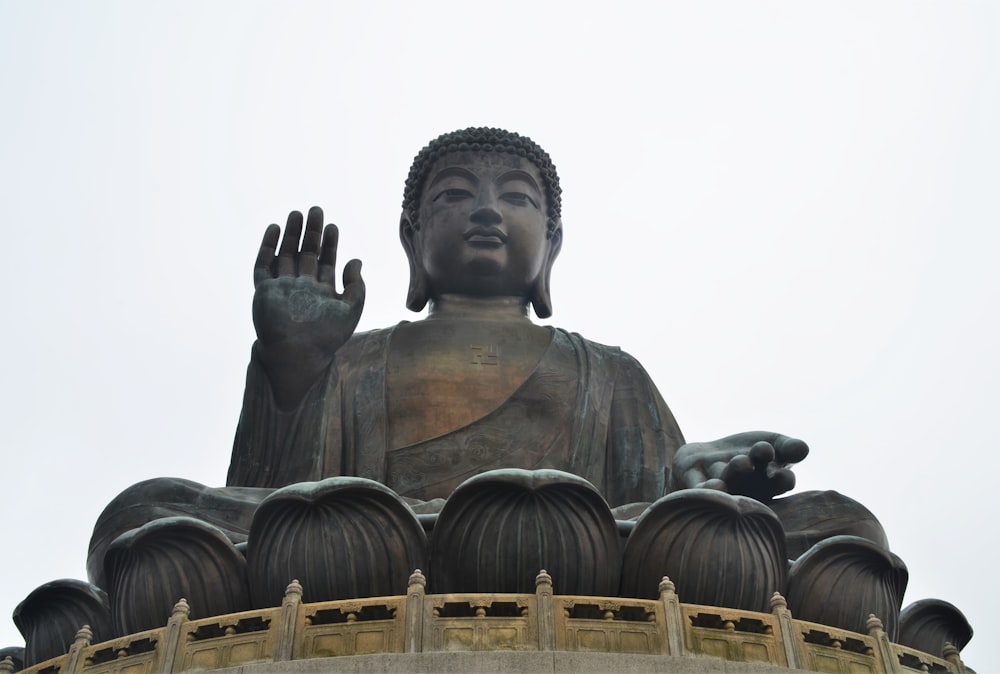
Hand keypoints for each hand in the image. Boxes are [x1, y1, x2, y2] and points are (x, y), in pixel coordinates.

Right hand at [252, 207, 364, 405]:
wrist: (297, 353)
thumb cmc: (326, 337)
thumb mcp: (351, 310)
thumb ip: (356, 286)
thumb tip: (356, 260)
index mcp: (322, 293)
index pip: (326, 262)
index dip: (330, 244)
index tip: (333, 226)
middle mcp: (302, 288)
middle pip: (306, 254)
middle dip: (311, 233)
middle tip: (315, 210)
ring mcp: (282, 288)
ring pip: (286, 255)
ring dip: (291, 235)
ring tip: (296, 214)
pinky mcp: (264, 291)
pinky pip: (263, 265)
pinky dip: (268, 247)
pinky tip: (274, 229)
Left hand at [669, 431, 808, 501]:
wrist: (706, 457)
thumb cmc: (747, 453)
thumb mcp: (772, 444)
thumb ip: (788, 448)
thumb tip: (803, 448)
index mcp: (767, 482)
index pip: (781, 483)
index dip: (782, 479)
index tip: (782, 473)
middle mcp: (745, 489)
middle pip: (752, 483)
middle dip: (754, 473)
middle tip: (752, 463)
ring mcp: (719, 485)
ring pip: (726, 481)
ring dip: (733, 474)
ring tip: (741, 463)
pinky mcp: (694, 481)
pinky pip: (698, 487)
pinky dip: (705, 487)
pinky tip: (712, 484)